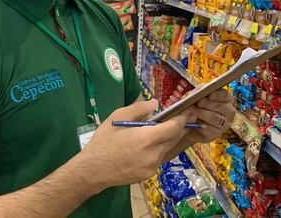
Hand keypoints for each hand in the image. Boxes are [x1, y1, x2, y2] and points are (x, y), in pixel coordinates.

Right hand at [78, 99, 193, 188]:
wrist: (92, 171)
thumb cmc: (103, 142)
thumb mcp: (117, 117)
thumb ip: (139, 109)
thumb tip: (155, 104)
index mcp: (146, 138)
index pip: (174, 128)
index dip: (182, 119)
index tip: (187, 111)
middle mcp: (153, 154)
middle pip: (174, 139)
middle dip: (179, 127)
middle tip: (182, 117)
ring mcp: (152, 167)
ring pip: (166, 148)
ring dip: (167, 139)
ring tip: (160, 130)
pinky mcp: (148, 175)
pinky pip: (158, 158)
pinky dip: (157, 149)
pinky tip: (146, 145)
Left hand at [186, 89, 235, 143]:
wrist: (191, 124)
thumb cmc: (197, 107)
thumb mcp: (198, 96)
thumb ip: (199, 92)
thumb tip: (198, 93)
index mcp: (226, 99)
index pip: (225, 95)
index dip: (217, 95)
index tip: (209, 95)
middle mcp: (228, 111)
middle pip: (220, 106)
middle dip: (207, 104)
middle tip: (198, 103)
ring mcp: (225, 123)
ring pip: (215, 117)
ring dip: (203, 114)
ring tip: (193, 111)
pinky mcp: (217, 133)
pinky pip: (210, 128)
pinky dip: (201, 124)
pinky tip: (196, 122)